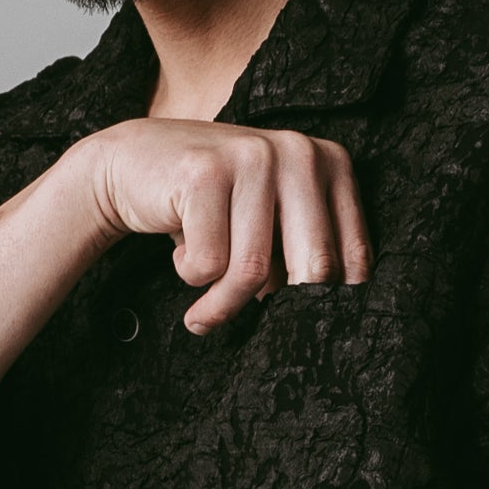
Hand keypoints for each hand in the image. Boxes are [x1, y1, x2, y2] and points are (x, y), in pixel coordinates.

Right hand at [77, 119, 370, 334]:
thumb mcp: (272, 219)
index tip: (302, 328)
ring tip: (203, 312)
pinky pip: (207, 262)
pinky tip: (180, 248)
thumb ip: (304, 253)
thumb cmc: (214, 203)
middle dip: (282, 313)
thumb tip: (324, 322)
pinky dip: (189, 273)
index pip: (354, 257)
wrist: (133, 160)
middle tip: (258, 335)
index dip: (328, 304)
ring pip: (252, 270)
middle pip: (313, 268)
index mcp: (331, 163)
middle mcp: (300, 153)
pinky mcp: (204, 172)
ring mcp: (252, 157)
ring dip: (221, 305)